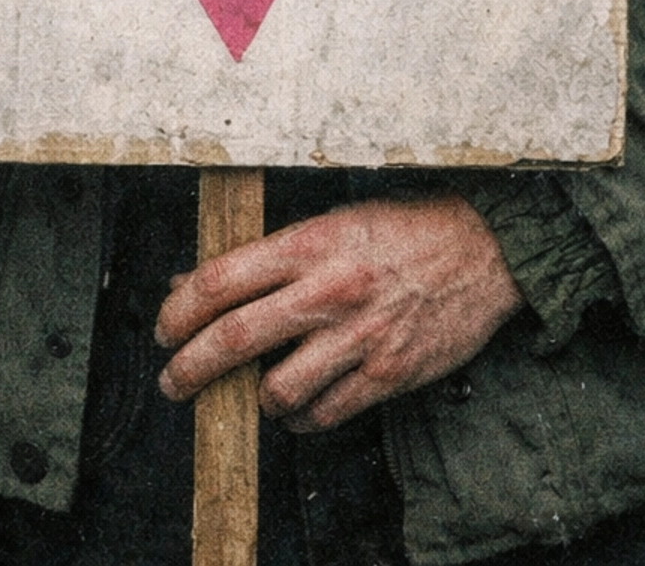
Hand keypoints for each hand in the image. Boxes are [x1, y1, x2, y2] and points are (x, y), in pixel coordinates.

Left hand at [154, 195, 521, 432]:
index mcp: (308, 244)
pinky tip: (298, 410)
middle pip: (236, 338)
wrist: (481, 249)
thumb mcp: (330, 224)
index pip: (221, 280)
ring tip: (253, 395)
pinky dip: (303, 420)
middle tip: (174, 382)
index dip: (179, 310)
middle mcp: (328, 290)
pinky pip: (327, 413)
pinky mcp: (389, 374)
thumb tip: (199, 281)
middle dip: (192, 367)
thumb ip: (269, 256)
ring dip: (255, 400)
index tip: (163, 328)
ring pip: (279, 389)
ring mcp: (360, 337)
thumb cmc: (400, 230)